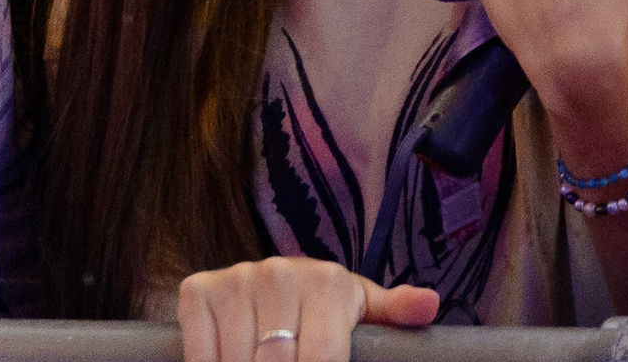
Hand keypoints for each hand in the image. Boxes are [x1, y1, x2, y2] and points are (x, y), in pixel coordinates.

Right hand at [175, 256, 436, 361]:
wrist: (278, 282)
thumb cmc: (328, 306)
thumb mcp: (362, 308)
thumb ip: (394, 312)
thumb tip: (429, 305)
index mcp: (329, 283)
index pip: (322, 358)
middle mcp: (281, 274)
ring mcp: (238, 280)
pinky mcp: (199, 290)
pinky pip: (200, 353)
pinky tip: (229, 359)